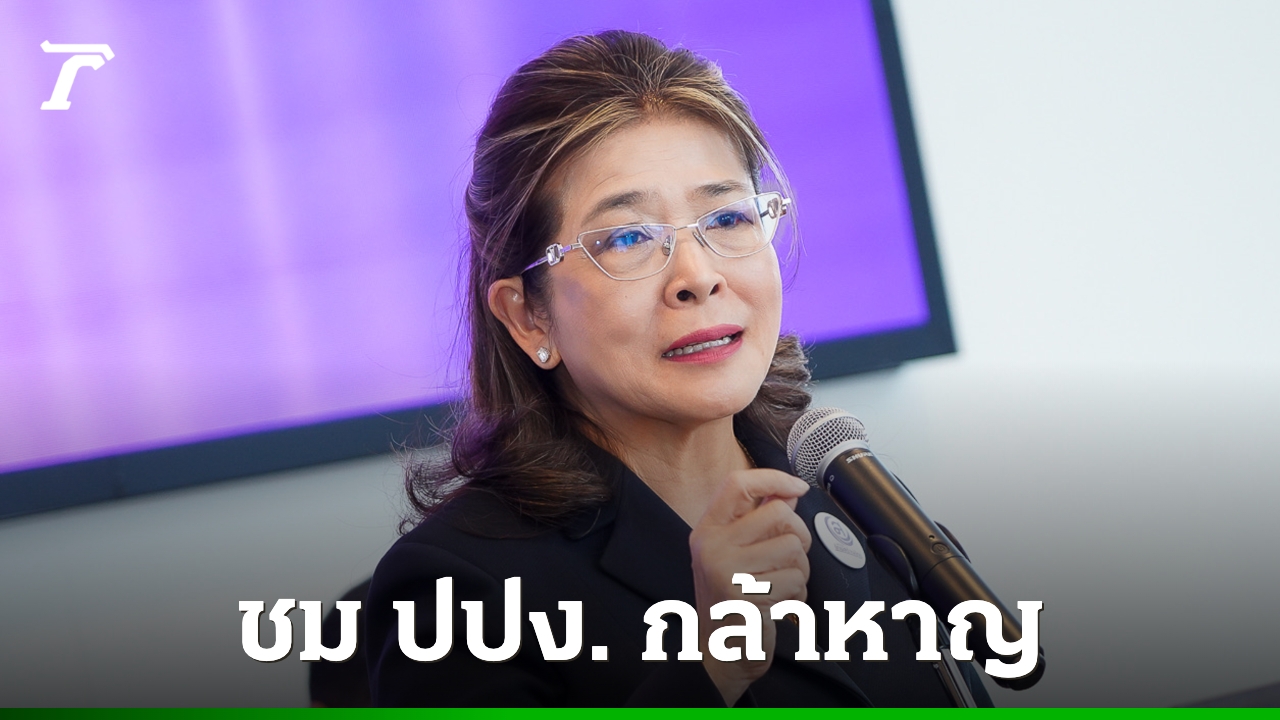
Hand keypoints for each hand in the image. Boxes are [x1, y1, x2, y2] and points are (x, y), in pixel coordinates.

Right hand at [689, 469, 811, 705]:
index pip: (737, 484)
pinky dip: (797, 596)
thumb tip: (788, 493)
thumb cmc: (732, 602)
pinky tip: (778, 605)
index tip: (797, 487)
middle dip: (798, 536)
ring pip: (794, 549)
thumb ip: (758, 521)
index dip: (772, 478)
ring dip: (799, 572)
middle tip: (788, 559)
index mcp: (707, 530)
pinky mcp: (745, 597)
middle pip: (779, 514)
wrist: (720, 654)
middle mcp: (712, 547)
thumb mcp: (735, 554)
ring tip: (780, 587)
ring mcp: (726, 572)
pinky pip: (795, 581)